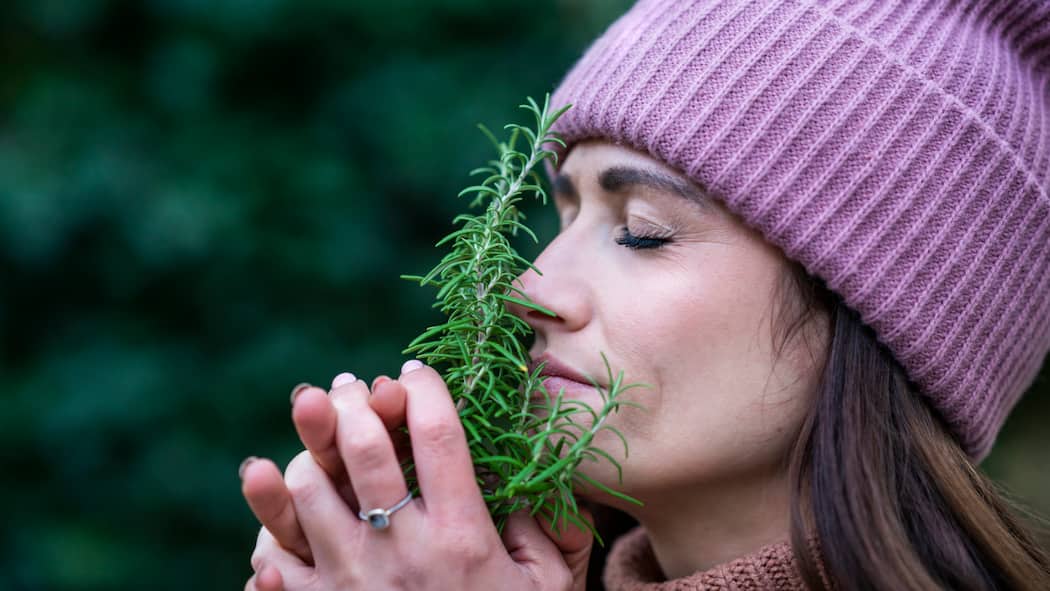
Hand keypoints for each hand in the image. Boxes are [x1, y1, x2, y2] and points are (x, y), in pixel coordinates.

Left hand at [245, 361, 593, 590]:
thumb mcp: (550, 587)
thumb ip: (551, 529)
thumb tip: (533, 476)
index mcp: (463, 537)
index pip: (438, 435)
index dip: (424, 389)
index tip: (414, 373)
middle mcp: (402, 551)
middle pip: (364, 449)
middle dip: (352, 402)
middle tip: (352, 387)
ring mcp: (351, 582)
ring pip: (308, 490)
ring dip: (308, 456)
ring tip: (319, 446)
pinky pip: (274, 557)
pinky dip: (271, 530)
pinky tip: (284, 517)